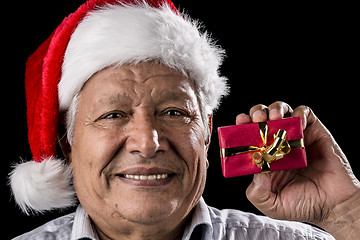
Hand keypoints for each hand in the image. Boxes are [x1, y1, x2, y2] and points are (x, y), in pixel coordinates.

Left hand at [236, 101, 359, 237]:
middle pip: (262, 118)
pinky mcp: (314, 132)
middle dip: (256, 113)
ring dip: (275, 109)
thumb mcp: (271, 205)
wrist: (333, 205)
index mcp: (264, 156)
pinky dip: (298, 113)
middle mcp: (277, 143)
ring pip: (282, 111)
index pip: (248, 135)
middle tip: (256, 119)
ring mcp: (295, 136)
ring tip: (274, 118)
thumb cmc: (302, 205)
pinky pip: (305, 113)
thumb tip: (255, 170)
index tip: (239, 123)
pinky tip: (296, 122)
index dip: (242, 126)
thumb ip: (257, 192)